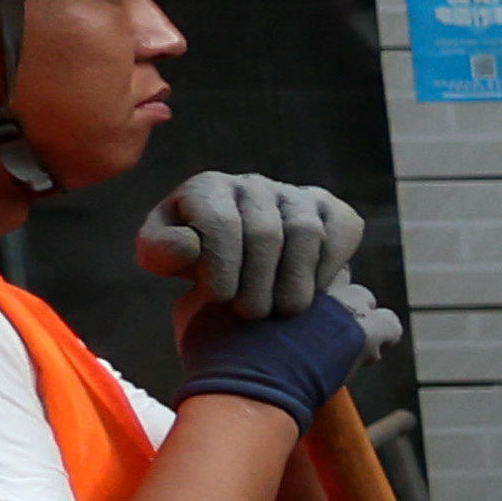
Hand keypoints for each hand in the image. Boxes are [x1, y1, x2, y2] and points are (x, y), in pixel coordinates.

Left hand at [141, 173, 369, 318]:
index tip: (220, 299)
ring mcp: (295, 194)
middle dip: (259, 279)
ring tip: (285, 310)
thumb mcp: (161, 258)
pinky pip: (341, 229)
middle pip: (265, 231)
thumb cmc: (196, 261)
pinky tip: (314, 291)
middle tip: (253, 314)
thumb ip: (160, 250)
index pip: (221, 221)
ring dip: (296, 278)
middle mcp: (253, 185)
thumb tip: (188, 245)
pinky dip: (330, 263)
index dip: (222, 264)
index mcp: (208, 189)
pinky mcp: (330, 209)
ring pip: (305, 232)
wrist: (237, 261)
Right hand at [157, 277, 385, 425]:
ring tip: (329, 345)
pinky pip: (386, 326)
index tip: (284, 299)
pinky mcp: (366, 334)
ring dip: (350, 318)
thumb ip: (209, 281)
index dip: (294, 277)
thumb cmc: (214, 355)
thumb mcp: (196, 307)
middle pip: (333, 275)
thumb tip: (208, 274)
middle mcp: (313, 278)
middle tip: (307, 327)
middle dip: (324, 297)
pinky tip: (360, 352)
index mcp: (277, 265)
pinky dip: (378, 338)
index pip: (299, 254)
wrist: (243, 392)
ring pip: (361, 298)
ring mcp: (344, 305)